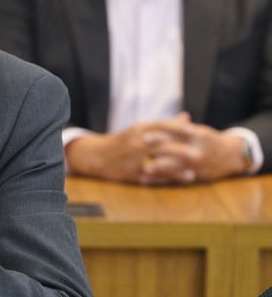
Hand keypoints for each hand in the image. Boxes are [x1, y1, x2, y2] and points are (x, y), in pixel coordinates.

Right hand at [66, 113, 249, 184]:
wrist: (96, 155)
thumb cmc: (122, 141)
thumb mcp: (141, 129)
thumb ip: (165, 125)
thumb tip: (187, 116)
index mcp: (139, 129)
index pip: (161, 126)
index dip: (179, 129)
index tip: (197, 132)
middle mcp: (136, 142)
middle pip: (162, 145)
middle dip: (181, 150)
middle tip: (200, 153)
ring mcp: (133, 158)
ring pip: (158, 161)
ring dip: (177, 166)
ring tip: (194, 170)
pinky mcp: (131, 172)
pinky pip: (152, 175)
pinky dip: (167, 177)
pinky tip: (180, 179)